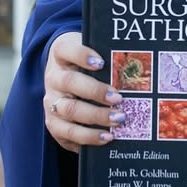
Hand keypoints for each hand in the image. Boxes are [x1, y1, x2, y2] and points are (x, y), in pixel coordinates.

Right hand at [44, 32, 124, 152]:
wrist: (64, 85)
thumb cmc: (85, 68)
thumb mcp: (93, 57)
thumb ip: (107, 60)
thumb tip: (136, 68)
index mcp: (61, 56)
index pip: (65, 50)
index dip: (81, 55)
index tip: (101, 63)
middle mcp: (53, 78)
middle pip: (69, 82)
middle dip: (95, 91)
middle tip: (118, 99)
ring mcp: (51, 102)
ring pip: (69, 110)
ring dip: (96, 116)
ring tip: (118, 119)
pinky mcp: (53, 124)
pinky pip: (68, 133)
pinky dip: (88, 136)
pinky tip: (106, 136)